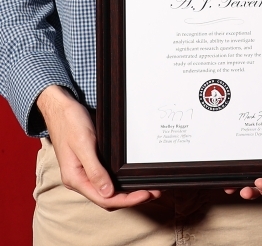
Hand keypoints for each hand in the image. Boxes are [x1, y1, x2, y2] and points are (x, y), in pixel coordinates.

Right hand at [36, 85, 160, 209]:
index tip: (146, 194)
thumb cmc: (70, 123)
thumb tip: (108, 193)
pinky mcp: (91, 162)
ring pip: (108, 189)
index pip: (104, 199)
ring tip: (149, 185)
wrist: (60, 107)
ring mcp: (85, 171)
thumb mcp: (83, 144)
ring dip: (127, 190)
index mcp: (75, 179)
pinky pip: (107, 177)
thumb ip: (94, 170)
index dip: (126, 200)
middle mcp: (80, 179)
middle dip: (130, 197)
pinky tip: (132, 175)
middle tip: (154, 190)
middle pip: (108, 197)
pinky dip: (121, 179)